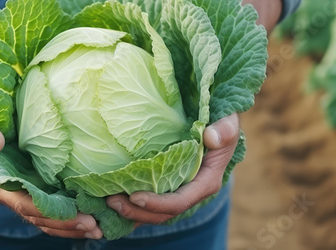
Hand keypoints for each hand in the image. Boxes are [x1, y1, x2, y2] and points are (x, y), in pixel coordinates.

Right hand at [0, 113, 102, 238]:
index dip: (48, 212)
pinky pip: (52, 203)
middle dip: (66, 223)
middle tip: (95, 227)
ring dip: (71, 224)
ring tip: (98, 229)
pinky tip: (92, 214)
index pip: (23, 204)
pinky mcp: (36, 183)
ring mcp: (25, 189)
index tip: (75, 216)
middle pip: (40, 215)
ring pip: (47, 215)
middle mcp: (11, 192)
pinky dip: (70, 212)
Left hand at [106, 113, 239, 225]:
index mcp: (205, 182)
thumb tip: (211, 138)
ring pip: (154, 212)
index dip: (157, 203)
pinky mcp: (166, 186)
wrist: (216, 125)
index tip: (135, 197)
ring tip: (107, 202)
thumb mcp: (228, 122)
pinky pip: (149, 202)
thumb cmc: (221, 123)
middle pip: (163, 213)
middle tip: (111, 202)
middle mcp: (190, 192)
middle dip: (137, 212)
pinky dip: (131, 206)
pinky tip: (110, 201)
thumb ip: (225, 129)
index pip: (180, 201)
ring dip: (131, 212)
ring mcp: (178, 191)